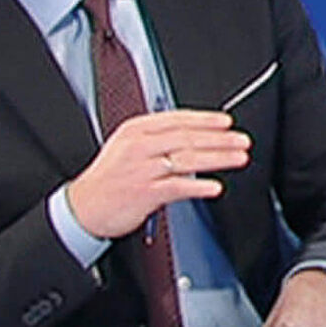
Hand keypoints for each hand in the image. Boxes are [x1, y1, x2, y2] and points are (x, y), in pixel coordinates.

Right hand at [66, 110, 250, 237]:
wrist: (83, 207)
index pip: (177, 119)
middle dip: (220, 139)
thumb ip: (156, 138)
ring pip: (187, 159)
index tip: (226, 122)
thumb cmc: (108, 178)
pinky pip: (177, 186)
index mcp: (135, 130)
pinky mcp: (144, 192)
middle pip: (187, 137)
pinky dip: (199, 186)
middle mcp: (139, 146)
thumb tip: (193, 134)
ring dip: (218, 158)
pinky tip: (214, 187)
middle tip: (242, 140)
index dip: (205, 120)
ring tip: (238, 159)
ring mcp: (142, 169)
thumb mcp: (126, 146)